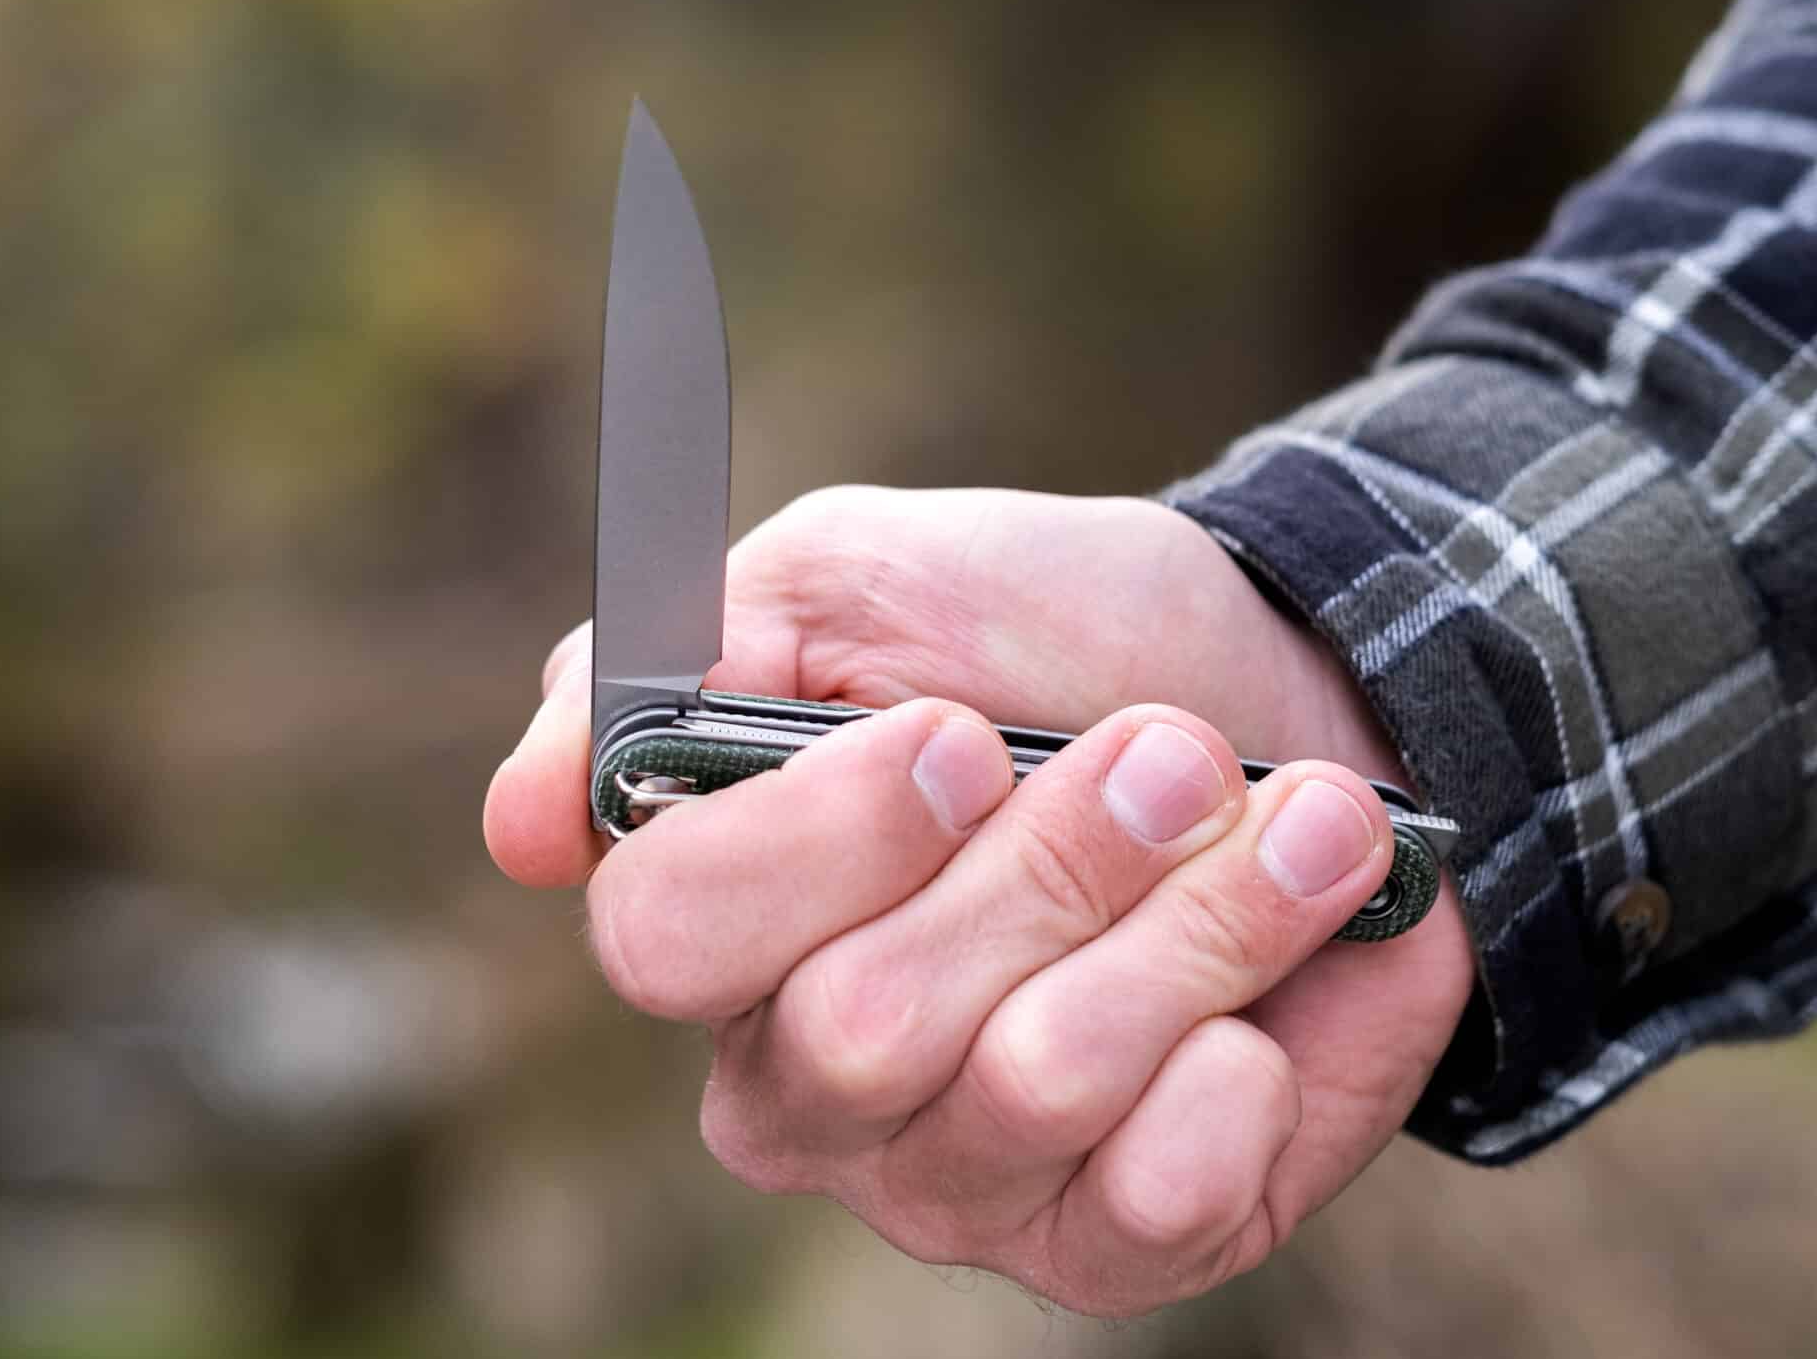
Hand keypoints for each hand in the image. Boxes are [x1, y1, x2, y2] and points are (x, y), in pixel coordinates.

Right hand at [483, 486, 1471, 1316]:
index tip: (957, 734)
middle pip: (867, 1023)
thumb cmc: (1050, 634)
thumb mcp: (857, 578)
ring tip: (1289, 825)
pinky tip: (1279, 991)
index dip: (823, 839)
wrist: (1296, 690)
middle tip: (1177, 755)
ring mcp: (961, 1179)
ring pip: (1036, 1083)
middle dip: (1061, 858)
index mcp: (723, 919)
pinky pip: (1158, 1199)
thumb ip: (670, 661)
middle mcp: (812, 1078)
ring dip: (1199, 922)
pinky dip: (1253, 1062)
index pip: (667, 937)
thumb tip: (519, 825)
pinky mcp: (1116, 1239)